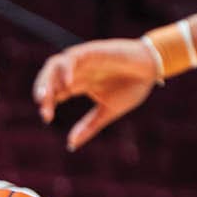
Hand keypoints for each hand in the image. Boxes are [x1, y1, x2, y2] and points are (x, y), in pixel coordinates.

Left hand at [33, 39, 157, 149]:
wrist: (154, 68)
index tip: (47, 118)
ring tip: (45, 97)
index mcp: (78, 84)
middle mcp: (77, 71)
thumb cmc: (133, 86)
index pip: (54, 93)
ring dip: (47, 80)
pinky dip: (66, 70)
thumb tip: (71, 145)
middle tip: (44, 112)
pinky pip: (72, 57)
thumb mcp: (109, 110)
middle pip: (49, 79)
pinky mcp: (92, 50)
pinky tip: (67, 85)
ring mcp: (83, 60)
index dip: (47, 104)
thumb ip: (89, 126)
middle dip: (42, 93)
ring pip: (55, 65)